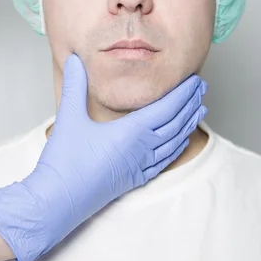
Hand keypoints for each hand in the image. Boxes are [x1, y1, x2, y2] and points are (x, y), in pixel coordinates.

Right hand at [0, 54, 206, 260]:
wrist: (58, 201)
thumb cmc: (64, 162)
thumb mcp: (69, 117)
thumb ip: (75, 86)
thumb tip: (75, 59)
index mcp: (131, 132)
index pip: (167, 108)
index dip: (183, 93)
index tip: (195, 80)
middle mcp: (142, 150)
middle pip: (176, 123)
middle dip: (191, 104)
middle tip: (202, 88)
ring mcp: (140, 166)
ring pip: (174, 143)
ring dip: (188, 124)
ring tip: (200, 111)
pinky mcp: (134, 179)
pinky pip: (164, 161)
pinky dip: (177, 148)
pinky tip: (180, 143)